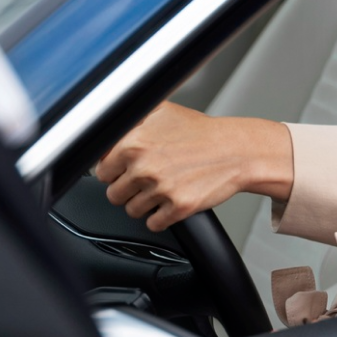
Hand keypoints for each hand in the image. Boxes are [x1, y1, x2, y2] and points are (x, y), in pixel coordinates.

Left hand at [94, 102, 293, 229]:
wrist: (236, 151)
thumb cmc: (200, 133)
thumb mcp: (161, 112)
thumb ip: (129, 121)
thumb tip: (103, 130)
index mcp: (134, 142)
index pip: (101, 170)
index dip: (114, 170)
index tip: (126, 169)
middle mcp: (144, 166)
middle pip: (114, 194)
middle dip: (128, 189)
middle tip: (147, 179)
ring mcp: (161, 188)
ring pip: (132, 210)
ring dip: (144, 204)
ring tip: (161, 189)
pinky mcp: (178, 207)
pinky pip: (153, 224)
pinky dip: (160, 217)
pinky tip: (171, 201)